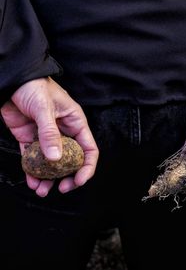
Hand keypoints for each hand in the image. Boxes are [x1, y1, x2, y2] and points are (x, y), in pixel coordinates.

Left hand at [1, 77, 98, 196]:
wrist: (12, 79)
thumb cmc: (34, 85)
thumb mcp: (44, 108)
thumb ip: (50, 133)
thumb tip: (55, 158)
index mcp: (75, 123)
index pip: (89, 149)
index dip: (87, 167)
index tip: (79, 180)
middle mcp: (64, 132)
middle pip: (72, 160)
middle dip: (68, 176)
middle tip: (62, 188)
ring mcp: (47, 137)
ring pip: (52, 163)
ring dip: (49, 178)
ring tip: (42, 190)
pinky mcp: (31, 139)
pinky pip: (34, 159)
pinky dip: (33, 171)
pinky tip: (32, 181)